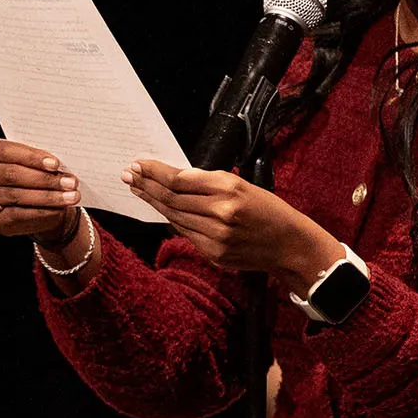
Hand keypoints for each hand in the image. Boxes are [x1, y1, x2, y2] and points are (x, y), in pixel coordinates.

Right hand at [0, 137, 87, 246]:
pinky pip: (18, 216)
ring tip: (71, 197)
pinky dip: (42, 212)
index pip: (6, 151)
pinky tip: (59, 210)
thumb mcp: (35, 163)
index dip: (31, 157)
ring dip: (47, 197)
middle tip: (70, 182)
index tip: (55, 164)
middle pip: (11, 174)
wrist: (31, 204)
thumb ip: (41, 161)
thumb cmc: (33, 175)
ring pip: (16, 196)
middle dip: (44, 179)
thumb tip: (62, 169)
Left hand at [123, 160, 341, 289]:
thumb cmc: (267, 210)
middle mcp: (221, 213)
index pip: (179, 179)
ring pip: (174, 216)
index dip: (155, 172)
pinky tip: (161, 210)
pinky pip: (186, 233)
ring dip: (154, 202)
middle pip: (171, 198)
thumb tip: (174, 176)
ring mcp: (216, 237)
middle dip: (147, 185)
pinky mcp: (214, 254)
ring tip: (139, 190)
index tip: (139, 163)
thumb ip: (209, 181)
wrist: (289, 245)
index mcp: (229, 188)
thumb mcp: (243, 184)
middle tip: (129, 175)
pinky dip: (172, 220)